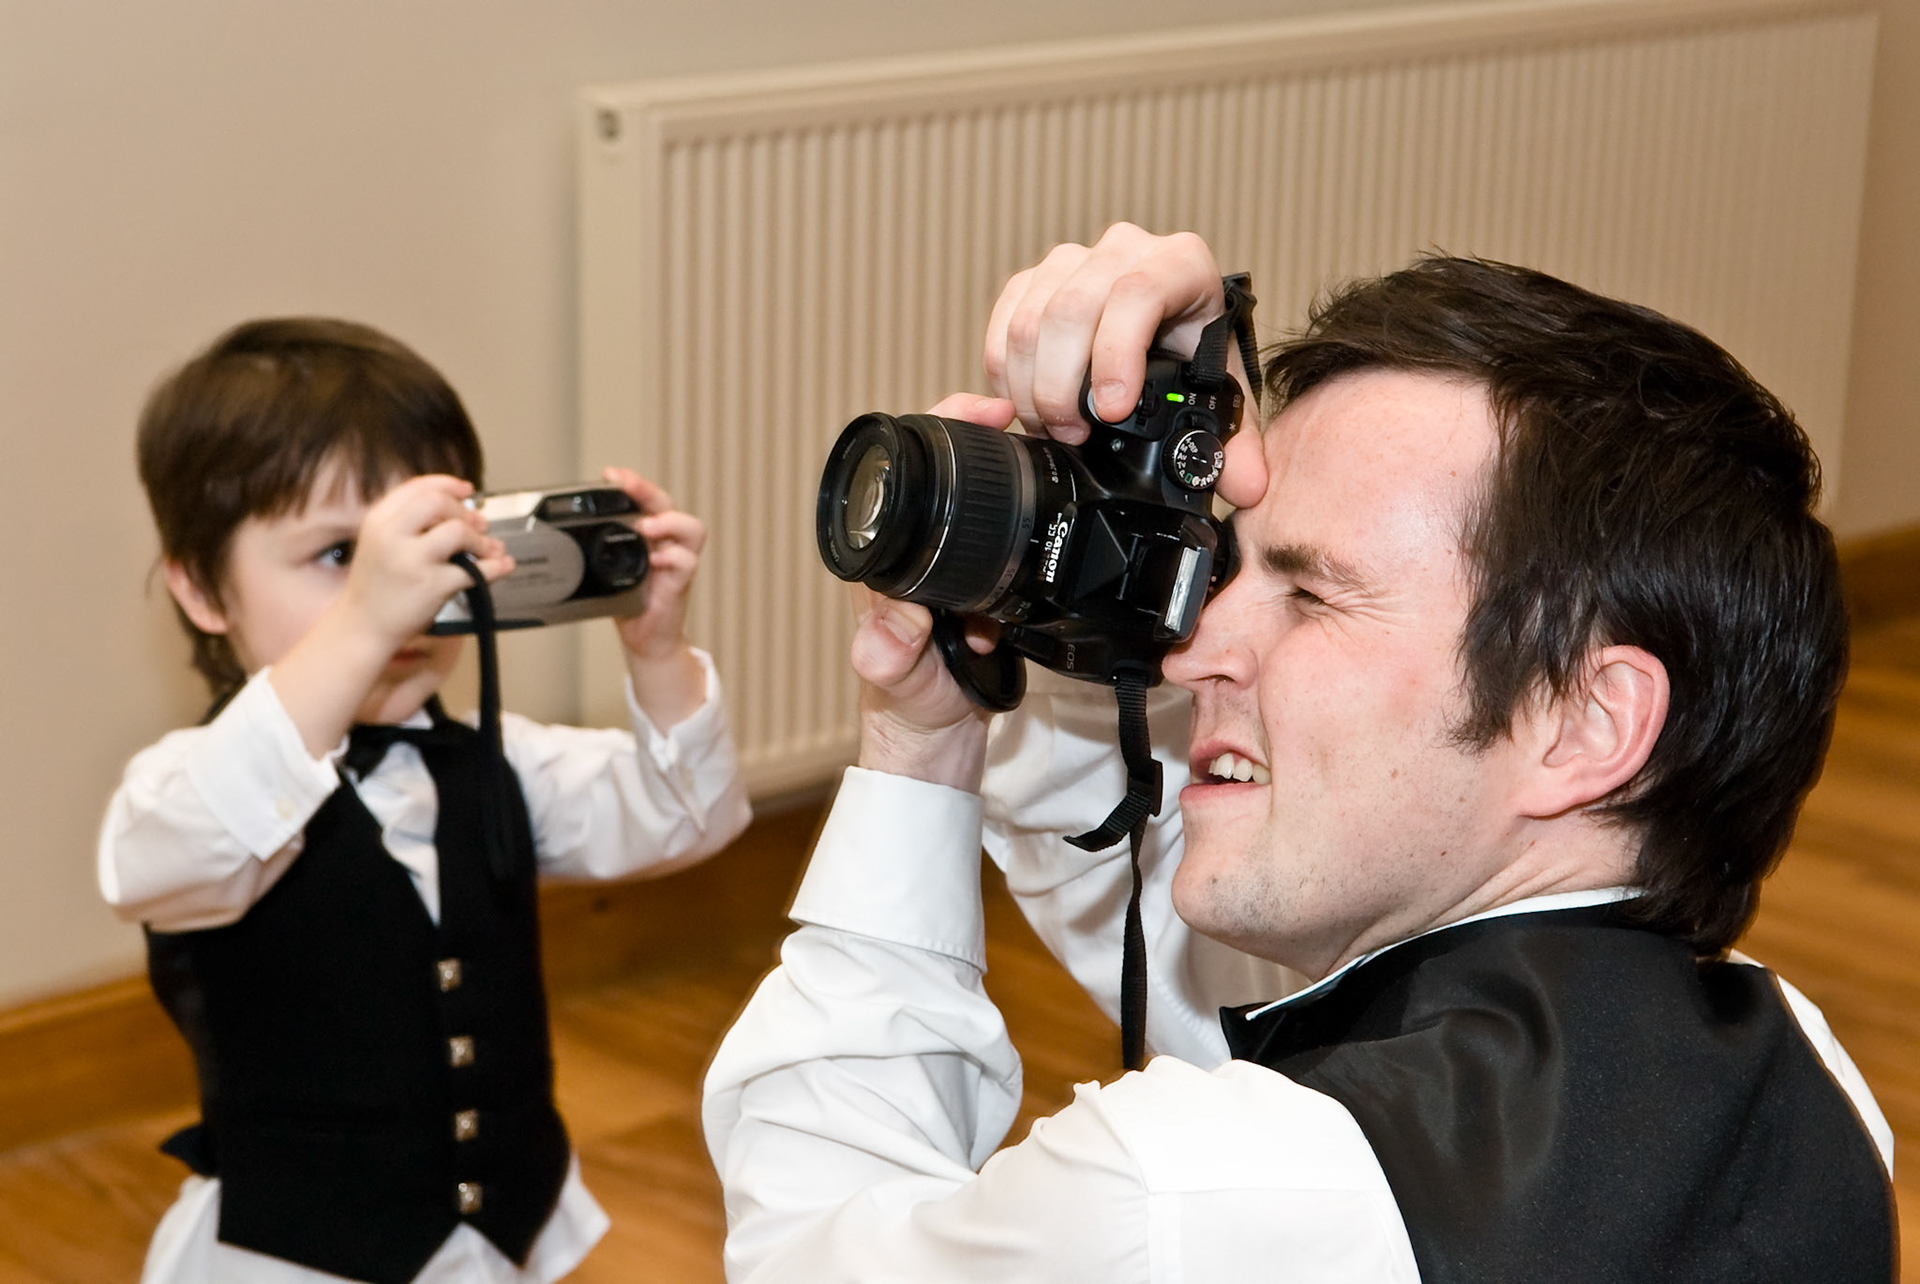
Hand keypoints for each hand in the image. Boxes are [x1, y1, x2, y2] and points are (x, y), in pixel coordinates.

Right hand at [336, 475, 509, 649]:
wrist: (361, 627)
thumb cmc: (376, 586)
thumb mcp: (379, 542)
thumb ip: (409, 522)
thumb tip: (463, 510)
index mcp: (378, 521)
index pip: (417, 488)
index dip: (447, 484)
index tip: (468, 489)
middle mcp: (391, 536)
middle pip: (437, 503)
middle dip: (464, 511)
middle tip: (479, 525)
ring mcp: (411, 561)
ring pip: (457, 532)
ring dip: (480, 540)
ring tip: (488, 549)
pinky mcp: (431, 586)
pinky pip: (474, 571)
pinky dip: (495, 567)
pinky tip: (503, 565)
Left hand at [605, 467, 704, 660]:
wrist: (643, 638)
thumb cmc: (626, 602)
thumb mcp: (605, 571)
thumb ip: (594, 551)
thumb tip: (559, 537)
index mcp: (648, 534)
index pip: (647, 499)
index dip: (633, 483)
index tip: (611, 474)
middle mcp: (666, 542)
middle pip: (668, 504)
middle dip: (646, 489)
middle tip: (625, 484)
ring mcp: (676, 561)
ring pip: (692, 528)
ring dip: (669, 522)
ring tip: (646, 526)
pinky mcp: (681, 583)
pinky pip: (687, 562)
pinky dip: (672, 558)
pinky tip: (655, 561)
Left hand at [849, 394, 1011, 791]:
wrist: (936, 735)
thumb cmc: (907, 703)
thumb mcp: (897, 678)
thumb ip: (889, 652)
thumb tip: (893, 619)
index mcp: (881, 551)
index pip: (906, 463)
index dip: (947, 423)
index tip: (992, 412)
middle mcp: (908, 544)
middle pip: (951, 464)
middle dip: (996, 450)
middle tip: (1030, 441)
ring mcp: (944, 558)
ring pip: (987, 501)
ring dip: (1019, 507)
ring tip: (1020, 540)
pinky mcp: (977, 577)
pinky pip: (1008, 543)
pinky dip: (1027, 552)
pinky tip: (1022, 586)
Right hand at [983, 223, 1266, 507]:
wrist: (1167, 327)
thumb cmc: (1194, 353)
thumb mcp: (1220, 395)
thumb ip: (1235, 444)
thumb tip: (1248, 487)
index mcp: (1180, 264)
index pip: (1138, 293)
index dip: (1116, 354)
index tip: (1111, 411)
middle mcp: (1124, 250)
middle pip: (1071, 307)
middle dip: (1062, 385)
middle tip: (1072, 436)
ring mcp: (1073, 260)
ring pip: (1030, 317)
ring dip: (1031, 386)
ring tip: (1052, 429)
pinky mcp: (1033, 279)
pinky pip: (1004, 321)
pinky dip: (1007, 372)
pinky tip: (1023, 405)